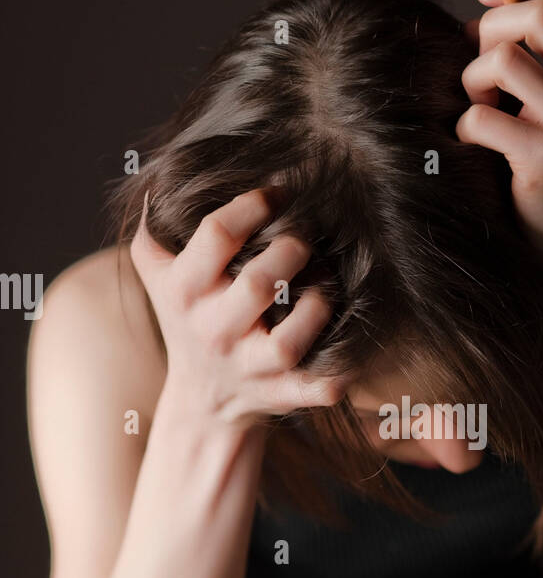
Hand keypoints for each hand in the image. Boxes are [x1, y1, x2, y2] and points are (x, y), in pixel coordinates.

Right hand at [130, 190, 345, 427]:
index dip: (254, 205)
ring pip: (289, 341)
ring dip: (318, 305)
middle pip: (259, 283)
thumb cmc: (188, 318)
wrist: (201, 398)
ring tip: (324, 285)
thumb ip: (156, 228)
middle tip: (306, 240)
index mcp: (183, 292)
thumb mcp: (158, 274)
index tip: (279, 193)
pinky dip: (338, 375)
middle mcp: (214, 331)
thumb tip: (162, 180)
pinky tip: (351, 351)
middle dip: (292, 250)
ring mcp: (249, 367)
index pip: (217, 235)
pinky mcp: (280, 394)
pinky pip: (316, 388)